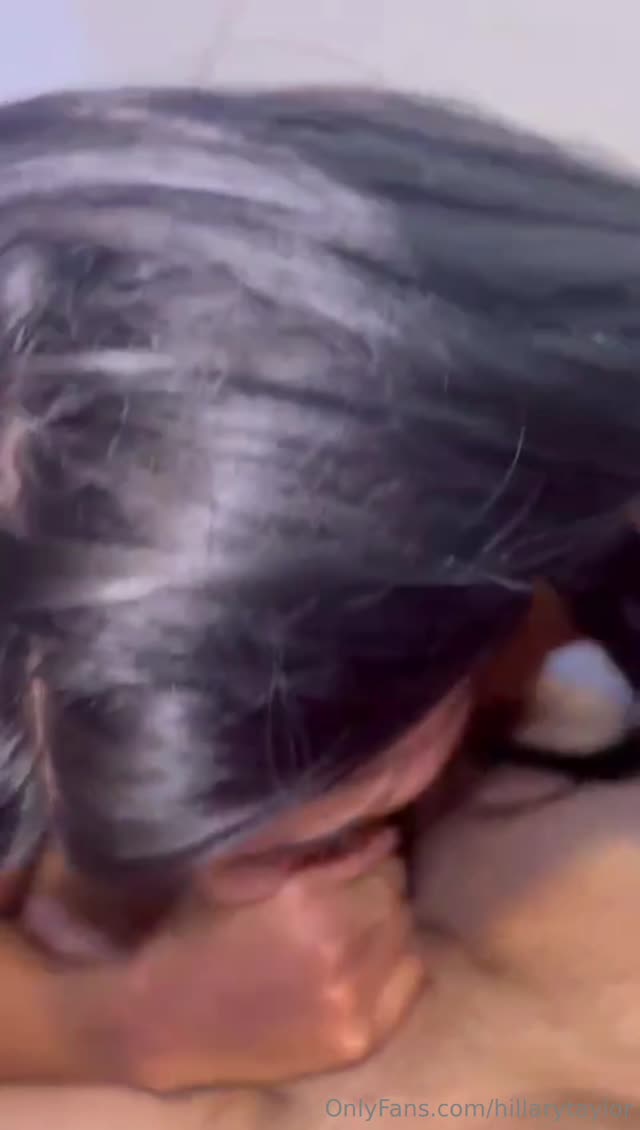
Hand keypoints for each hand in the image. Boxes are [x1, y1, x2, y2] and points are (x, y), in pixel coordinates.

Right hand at [121, 855, 423, 1091]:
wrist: (164, 1018)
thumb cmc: (199, 928)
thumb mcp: (243, 864)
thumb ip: (309, 836)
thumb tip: (374, 820)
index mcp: (306, 899)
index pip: (380, 855)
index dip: (366, 849)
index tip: (352, 853)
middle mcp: (337, 951)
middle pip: (396, 893)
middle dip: (375, 883)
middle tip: (344, 891)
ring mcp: (350, 1003)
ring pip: (406, 934)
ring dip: (384, 923)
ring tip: (347, 927)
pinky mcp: (357, 1041)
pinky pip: (411, 981)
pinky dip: (393, 964)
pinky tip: (359, 964)